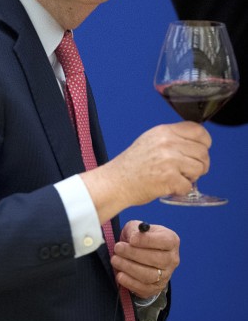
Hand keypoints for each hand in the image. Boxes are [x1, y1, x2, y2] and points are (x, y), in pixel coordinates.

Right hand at [80, 121, 210, 220]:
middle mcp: (167, 143)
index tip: (201, 150)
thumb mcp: (150, 141)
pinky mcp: (169, 178)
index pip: (199, 131)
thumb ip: (172, 138)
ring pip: (200, 169)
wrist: (115, 182)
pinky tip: (168, 187)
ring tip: (176, 178)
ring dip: (191, 177)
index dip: (205, 142)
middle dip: (199, 164)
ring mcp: (169, 160)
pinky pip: (189, 186)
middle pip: (203, 152)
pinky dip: (180, 190)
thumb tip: (197, 143)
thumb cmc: (132, 165)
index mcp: (163, 132)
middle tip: (186, 171)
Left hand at [111, 221, 179, 299]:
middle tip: (117, 248)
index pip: (166, 241)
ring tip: (115, 260)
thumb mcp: (135, 228)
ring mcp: (166, 276)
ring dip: (129, 267)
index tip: (131, 239)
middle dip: (134, 254)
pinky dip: (130, 282)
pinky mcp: (155, 288)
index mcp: (171, 241)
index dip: (148, 241)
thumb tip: (134, 237)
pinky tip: (119, 275)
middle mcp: (172, 259)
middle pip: (157, 259)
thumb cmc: (138, 239)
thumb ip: (135, 230)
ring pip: (150, 275)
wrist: (138, 256)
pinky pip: (144, 288)